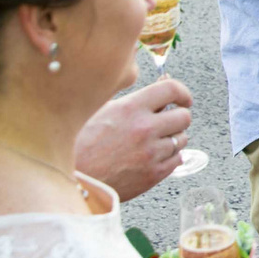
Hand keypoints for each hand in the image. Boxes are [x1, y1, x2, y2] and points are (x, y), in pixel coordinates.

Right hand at [73, 78, 194, 201]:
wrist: (74, 177)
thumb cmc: (82, 142)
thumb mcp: (103, 109)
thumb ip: (136, 97)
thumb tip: (163, 80)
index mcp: (131, 108)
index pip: (172, 89)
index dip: (182, 93)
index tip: (182, 99)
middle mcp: (144, 129)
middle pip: (184, 116)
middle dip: (178, 116)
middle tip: (167, 120)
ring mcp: (151, 153)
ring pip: (182, 139)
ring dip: (173, 137)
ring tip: (155, 139)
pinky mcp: (153, 175)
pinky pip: (177, 160)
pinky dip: (170, 156)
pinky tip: (154, 155)